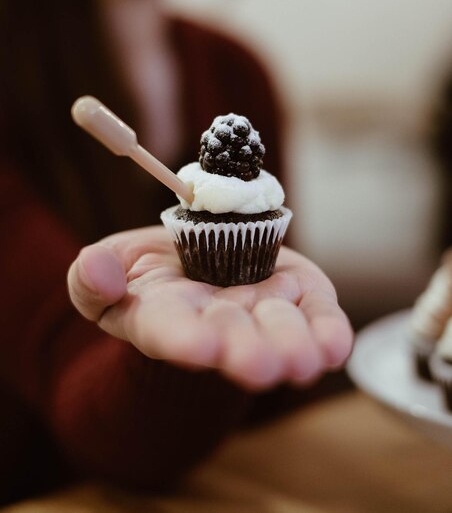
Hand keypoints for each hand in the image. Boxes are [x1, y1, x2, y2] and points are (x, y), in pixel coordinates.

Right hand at [68, 226, 352, 389]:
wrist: (198, 257)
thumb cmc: (148, 270)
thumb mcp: (107, 263)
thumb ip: (92, 277)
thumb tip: (98, 272)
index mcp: (164, 317)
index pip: (169, 331)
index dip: (184, 339)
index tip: (201, 347)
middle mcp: (217, 323)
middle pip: (232, 339)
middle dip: (247, 351)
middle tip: (261, 365)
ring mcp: (262, 311)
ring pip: (280, 332)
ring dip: (293, 345)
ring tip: (303, 361)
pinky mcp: (298, 293)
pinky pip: (317, 316)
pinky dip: (328, 331)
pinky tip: (334, 345)